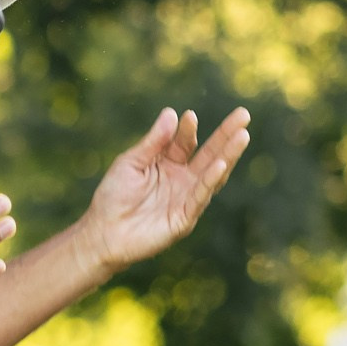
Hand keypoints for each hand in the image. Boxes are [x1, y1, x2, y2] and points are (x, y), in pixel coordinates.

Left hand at [75, 106, 251, 273]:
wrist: (103, 233)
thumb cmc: (114, 196)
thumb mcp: (131, 162)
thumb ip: (153, 141)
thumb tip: (172, 112)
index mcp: (168, 163)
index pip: (185, 142)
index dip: (188, 129)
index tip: (189, 116)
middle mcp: (182, 179)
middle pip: (209, 154)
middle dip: (226, 135)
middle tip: (243, 114)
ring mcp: (186, 198)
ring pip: (212, 173)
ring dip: (228, 155)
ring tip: (242, 136)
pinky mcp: (185, 218)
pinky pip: (201, 197)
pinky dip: (211, 180)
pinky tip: (221, 164)